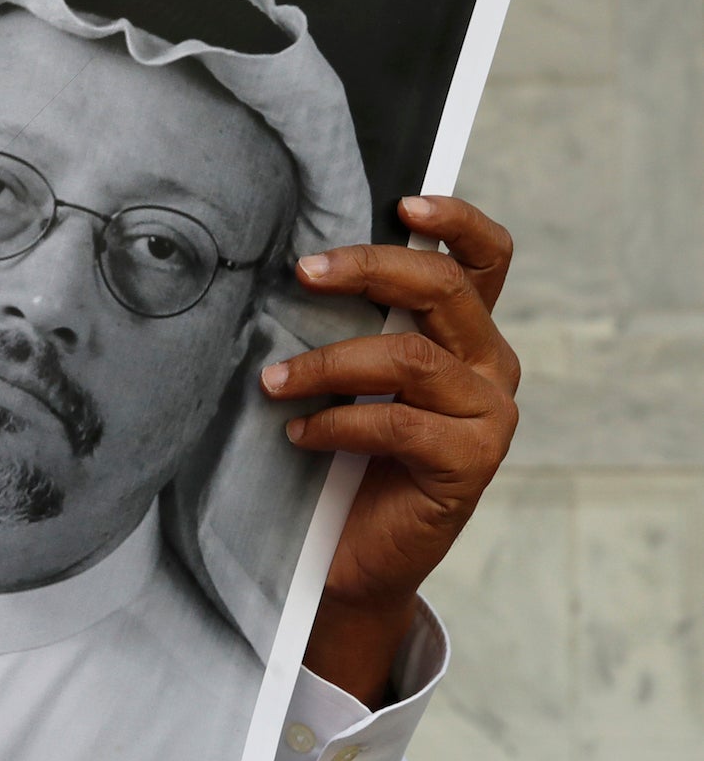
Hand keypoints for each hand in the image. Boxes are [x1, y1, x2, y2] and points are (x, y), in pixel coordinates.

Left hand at [259, 196, 518, 705]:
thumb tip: (294, 268)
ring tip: (272, 380)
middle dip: (368, 269)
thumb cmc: (340, 458)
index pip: (484, 259)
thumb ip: (348, 327)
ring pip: (410, 357)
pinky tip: (299, 434)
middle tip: (302, 271)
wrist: (348, 557)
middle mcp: (487, 366)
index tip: (402, 203)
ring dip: (328, 362)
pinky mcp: (470, 462)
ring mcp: (487, 415)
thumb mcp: (346, 380)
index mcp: (463, 334)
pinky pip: (399, 422)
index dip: (455, 221)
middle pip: (443, 288)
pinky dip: (338, 422)